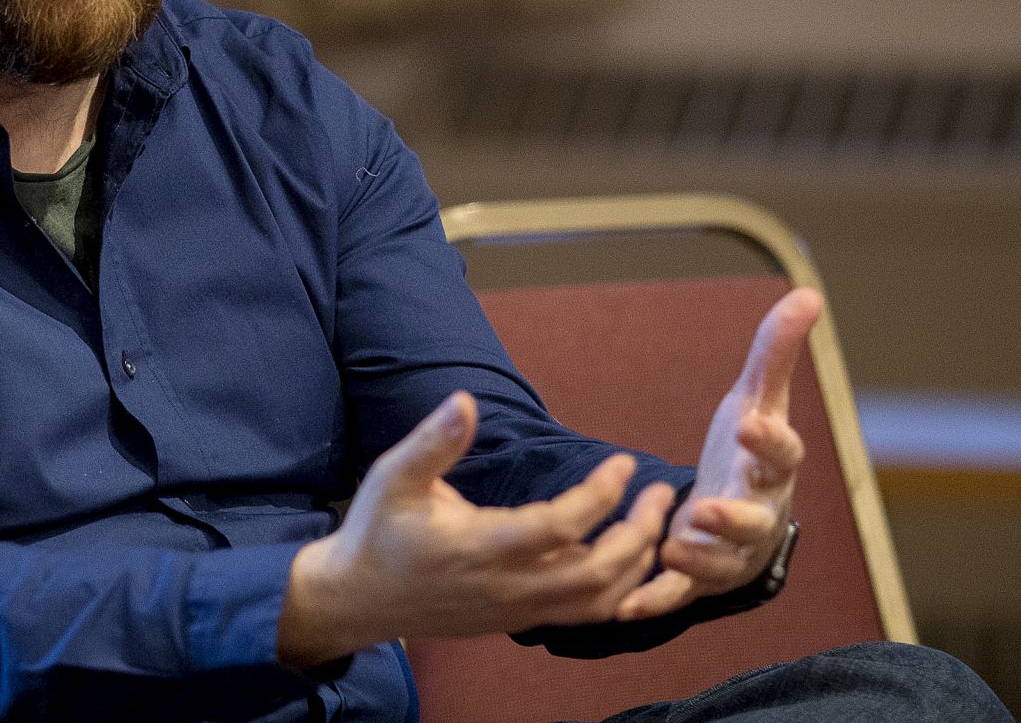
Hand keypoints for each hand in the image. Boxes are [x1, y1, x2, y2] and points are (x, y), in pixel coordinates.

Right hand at [278, 391, 676, 665]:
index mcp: (479, 548)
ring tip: (654, 522)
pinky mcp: (519, 621)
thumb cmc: (377, 531)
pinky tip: (629, 558)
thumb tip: (464, 400)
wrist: (359, 598)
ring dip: (636, 564)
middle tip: (661, 493)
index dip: (600, 496)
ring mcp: (516, 611)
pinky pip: (583, 616)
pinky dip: (617, 590)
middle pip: (595, 574)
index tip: (624, 463)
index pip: (559, 527)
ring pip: (597, 603)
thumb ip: (433, 442)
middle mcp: (506, 588)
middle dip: (638, 533)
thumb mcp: (393, 477)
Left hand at [617, 286, 822, 620]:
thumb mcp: (758, 398)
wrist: (739, 515)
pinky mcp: (697, 579)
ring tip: (669, 545)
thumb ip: (774, 351)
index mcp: (772, 468)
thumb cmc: (750, 451)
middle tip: (704, 509)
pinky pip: (678, 595)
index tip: (750, 424)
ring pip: (718, 565)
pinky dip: (654, 600)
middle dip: (731, 518)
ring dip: (694, 559)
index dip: (770, 441)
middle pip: (754, 522)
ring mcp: (729, 553)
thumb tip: (808, 292)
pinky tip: (625, 605)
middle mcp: (757, 515)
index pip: (783, 454)